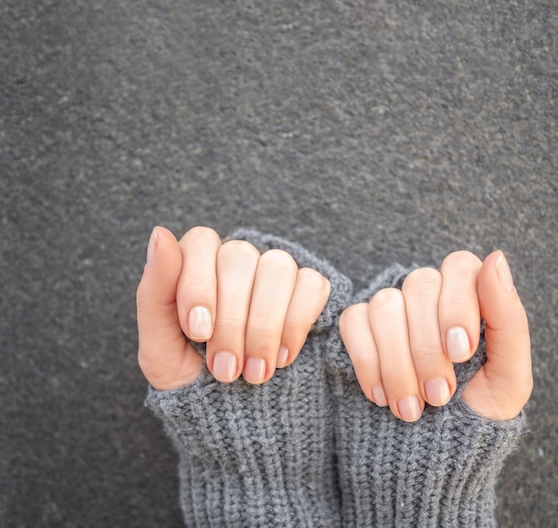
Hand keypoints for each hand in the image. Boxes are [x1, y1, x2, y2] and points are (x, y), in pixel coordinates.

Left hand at [137, 226, 330, 389]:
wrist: (230, 416)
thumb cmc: (190, 374)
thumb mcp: (158, 346)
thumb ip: (154, 291)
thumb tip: (159, 233)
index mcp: (197, 263)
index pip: (201, 242)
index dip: (199, 285)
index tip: (198, 333)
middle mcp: (237, 260)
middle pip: (239, 257)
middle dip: (231, 320)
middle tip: (224, 369)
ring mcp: (274, 272)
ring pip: (277, 268)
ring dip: (264, 326)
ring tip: (254, 372)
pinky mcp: (308, 290)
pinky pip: (311, 284)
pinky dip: (295, 324)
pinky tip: (281, 357)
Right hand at [339, 251, 532, 421]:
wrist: (435, 454)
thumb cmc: (477, 412)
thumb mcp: (508, 377)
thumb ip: (508, 318)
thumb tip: (496, 257)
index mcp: (468, 298)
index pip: (459, 266)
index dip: (457, 305)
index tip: (461, 353)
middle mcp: (429, 296)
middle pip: (419, 285)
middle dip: (428, 348)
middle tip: (440, 395)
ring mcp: (392, 310)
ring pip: (385, 305)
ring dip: (398, 363)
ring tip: (412, 407)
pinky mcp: (359, 328)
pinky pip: (353, 322)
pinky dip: (368, 362)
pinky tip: (382, 395)